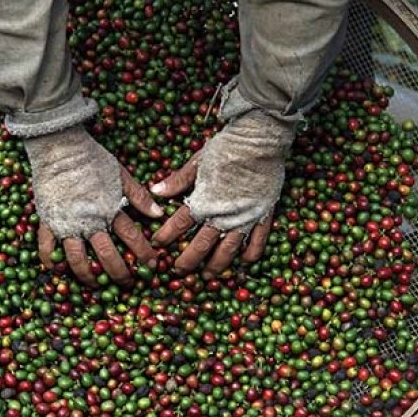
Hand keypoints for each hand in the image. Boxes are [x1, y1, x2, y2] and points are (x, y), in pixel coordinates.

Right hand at [25, 126, 161, 286]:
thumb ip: (139, 196)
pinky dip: (52, 262)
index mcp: (109, 210)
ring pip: (78, 260)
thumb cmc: (92, 158)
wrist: (59, 147)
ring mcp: (66, 224)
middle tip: (127, 283)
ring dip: (88, 276)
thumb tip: (158, 214)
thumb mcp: (121, 174)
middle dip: (120, 273)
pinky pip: (46, 248)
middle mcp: (89, 222)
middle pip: (107, 256)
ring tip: (96, 284)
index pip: (132, 238)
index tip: (152, 265)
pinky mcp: (47, 222)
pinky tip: (59, 271)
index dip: (144, 253)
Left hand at [150, 111, 294, 278]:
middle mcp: (223, 215)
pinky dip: (250, 255)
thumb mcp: (197, 162)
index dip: (166, 236)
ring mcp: (244, 218)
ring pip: (227, 250)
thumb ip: (177, 181)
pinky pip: (257, 242)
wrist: (260, 140)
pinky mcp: (263, 216)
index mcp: (204, 201)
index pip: (179, 225)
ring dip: (216, 265)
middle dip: (187, 261)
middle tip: (178, 271)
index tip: (157, 244)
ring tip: (207, 276)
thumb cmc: (226, 147)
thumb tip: (155, 192)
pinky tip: (243, 263)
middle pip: (201, 245)